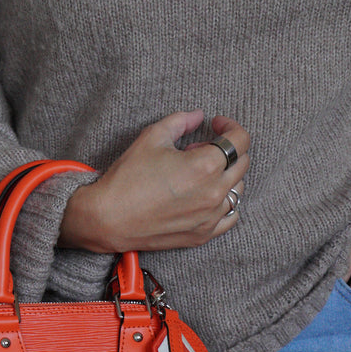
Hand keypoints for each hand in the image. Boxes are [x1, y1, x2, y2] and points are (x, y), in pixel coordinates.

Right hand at [59, 111, 249, 252]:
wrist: (109, 219)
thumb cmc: (128, 178)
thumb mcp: (152, 137)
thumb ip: (181, 121)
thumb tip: (198, 116)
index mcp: (205, 166)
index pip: (239, 140)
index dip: (230, 127)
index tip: (216, 126)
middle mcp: (213, 193)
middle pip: (241, 163)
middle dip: (226, 150)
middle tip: (199, 149)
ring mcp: (210, 217)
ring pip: (237, 190)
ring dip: (226, 176)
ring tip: (199, 174)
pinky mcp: (202, 235)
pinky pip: (230, 217)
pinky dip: (225, 203)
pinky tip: (208, 196)